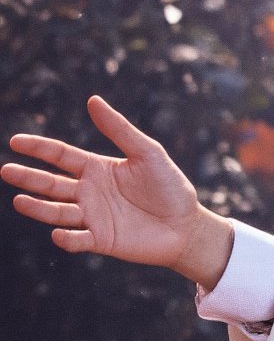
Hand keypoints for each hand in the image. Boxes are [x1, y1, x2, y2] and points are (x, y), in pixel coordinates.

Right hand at [4, 95, 233, 286]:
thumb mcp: (147, 153)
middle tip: (5, 170)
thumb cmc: (170, 187)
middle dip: (28, 177)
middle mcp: (89, 192)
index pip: (60, 155)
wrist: (187, 226)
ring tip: (18, 201)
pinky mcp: (102, 240)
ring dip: (38, 207)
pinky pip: (78, 239)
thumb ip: (119, 129)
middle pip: (51, 183)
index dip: (38, 148)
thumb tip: (92, 100)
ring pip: (57, 211)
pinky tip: (58, 234)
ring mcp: (93, 217)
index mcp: (97, 168)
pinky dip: (67, 239)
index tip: (15, 142)